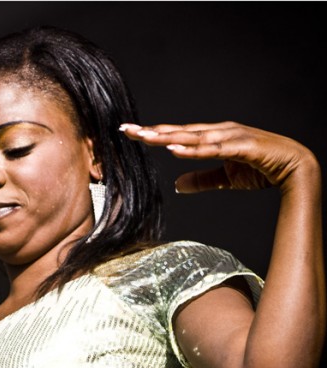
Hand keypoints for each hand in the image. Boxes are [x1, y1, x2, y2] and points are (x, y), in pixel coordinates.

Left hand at [120, 121, 317, 193]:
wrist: (296, 167)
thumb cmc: (261, 168)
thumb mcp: (224, 177)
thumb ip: (200, 179)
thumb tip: (176, 185)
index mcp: (213, 136)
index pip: (178, 135)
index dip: (155, 134)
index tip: (132, 133)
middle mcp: (218, 132)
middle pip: (179, 132)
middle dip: (152, 131)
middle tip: (126, 129)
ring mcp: (230, 136)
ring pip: (192, 137)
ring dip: (167, 137)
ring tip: (143, 137)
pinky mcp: (242, 147)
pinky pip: (213, 149)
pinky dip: (193, 149)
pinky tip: (174, 149)